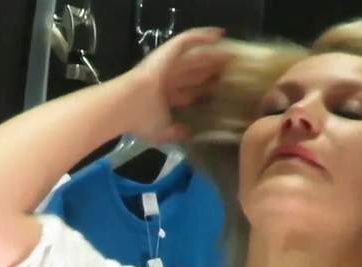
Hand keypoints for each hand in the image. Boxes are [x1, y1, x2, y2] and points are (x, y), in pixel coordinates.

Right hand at [122, 26, 233, 144]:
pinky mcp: (168, 51)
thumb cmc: (142, 120)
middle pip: (194, 73)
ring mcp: (167, 63)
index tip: (223, 94)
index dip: (205, 93)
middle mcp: (167, 79)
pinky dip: (203, 36)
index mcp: (164, 98)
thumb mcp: (162, 133)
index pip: (189, 94)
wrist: (128, 104)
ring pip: (195, 56)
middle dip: (212, 73)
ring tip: (231, 54)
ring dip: (212, 55)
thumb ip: (176, 133)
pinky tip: (219, 36)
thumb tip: (188, 135)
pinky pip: (188, 39)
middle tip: (233, 73)